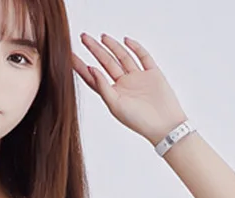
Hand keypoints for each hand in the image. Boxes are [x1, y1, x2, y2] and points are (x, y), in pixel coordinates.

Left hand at [72, 33, 188, 145]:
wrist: (164, 125)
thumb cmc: (138, 121)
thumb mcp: (115, 105)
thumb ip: (102, 87)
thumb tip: (91, 69)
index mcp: (112, 94)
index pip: (93, 77)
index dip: (81, 66)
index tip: (70, 55)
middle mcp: (123, 85)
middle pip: (106, 63)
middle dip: (95, 50)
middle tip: (83, 37)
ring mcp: (137, 78)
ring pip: (122, 58)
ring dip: (112, 47)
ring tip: (102, 36)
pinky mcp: (152, 73)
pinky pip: (143, 57)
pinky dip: (136, 47)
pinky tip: (126, 40)